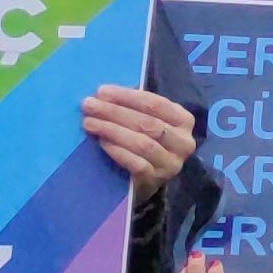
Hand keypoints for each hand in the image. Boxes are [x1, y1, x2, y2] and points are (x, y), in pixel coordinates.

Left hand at [81, 83, 196, 187]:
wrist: (147, 178)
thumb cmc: (145, 139)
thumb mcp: (147, 118)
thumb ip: (133, 105)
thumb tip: (103, 94)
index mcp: (183, 120)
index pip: (156, 104)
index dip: (127, 96)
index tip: (102, 91)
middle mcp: (183, 142)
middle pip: (148, 123)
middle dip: (115, 112)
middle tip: (89, 106)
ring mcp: (170, 164)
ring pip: (142, 143)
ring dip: (113, 131)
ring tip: (89, 123)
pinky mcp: (155, 180)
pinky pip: (136, 164)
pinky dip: (118, 152)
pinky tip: (102, 143)